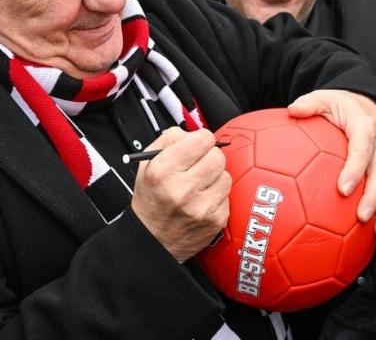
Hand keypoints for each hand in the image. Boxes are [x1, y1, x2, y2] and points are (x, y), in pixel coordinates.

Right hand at [131, 128, 230, 262]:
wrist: (152, 240)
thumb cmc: (151, 199)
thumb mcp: (147, 163)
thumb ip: (171, 139)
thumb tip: (196, 134)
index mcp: (163, 170)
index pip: (203, 139)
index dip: (200, 140)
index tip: (197, 146)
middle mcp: (182, 188)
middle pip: (218, 156)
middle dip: (209, 157)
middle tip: (199, 165)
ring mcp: (202, 206)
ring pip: (226, 175)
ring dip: (215, 177)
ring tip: (199, 185)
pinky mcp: (216, 220)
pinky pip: (228, 195)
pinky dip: (218, 195)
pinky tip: (203, 200)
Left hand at [288, 90, 375, 236]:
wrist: (366, 103)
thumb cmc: (340, 104)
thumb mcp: (324, 98)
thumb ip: (309, 104)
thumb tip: (291, 110)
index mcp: (365, 126)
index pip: (362, 149)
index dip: (355, 169)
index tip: (343, 189)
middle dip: (373, 196)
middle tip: (360, 216)